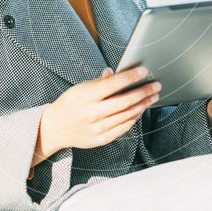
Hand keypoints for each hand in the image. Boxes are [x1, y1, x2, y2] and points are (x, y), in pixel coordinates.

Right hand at [43, 66, 161, 150]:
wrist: (55, 128)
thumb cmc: (69, 104)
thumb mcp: (80, 88)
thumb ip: (99, 82)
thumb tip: (115, 72)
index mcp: (86, 96)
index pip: (113, 84)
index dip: (131, 77)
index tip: (144, 71)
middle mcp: (92, 113)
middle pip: (125, 101)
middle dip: (144, 92)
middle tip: (156, 85)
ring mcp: (98, 128)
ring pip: (127, 115)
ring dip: (143, 105)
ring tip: (152, 97)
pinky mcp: (102, 139)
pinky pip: (124, 127)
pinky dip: (134, 117)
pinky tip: (140, 110)